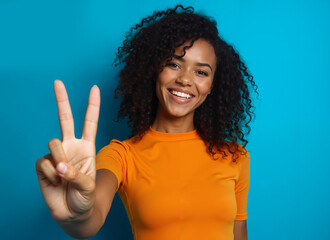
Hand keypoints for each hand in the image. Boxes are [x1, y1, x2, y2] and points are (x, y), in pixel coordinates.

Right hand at [36, 80, 99, 221]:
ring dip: (60, 161)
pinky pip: (44, 163)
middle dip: (62, 100)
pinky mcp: (43, 165)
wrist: (72, 213)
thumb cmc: (84, 197)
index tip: (95, 88)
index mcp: (86, 147)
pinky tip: (55, 182)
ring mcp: (56, 155)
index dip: (92, 105)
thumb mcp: (88, 186)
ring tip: (64, 176)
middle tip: (58, 82)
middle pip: (65, 119)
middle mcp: (71, 146)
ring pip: (53, 144)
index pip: (90, 122)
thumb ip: (75, 174)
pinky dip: (50, 175)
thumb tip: (59, 166)